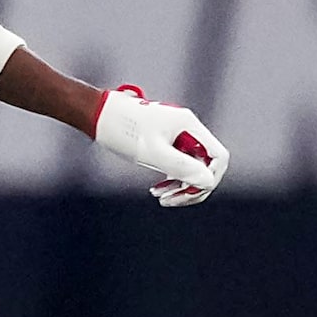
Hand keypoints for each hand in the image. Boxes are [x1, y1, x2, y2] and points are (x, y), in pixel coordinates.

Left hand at [92, 85, 227, 206]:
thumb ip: (182, 167)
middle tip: (170, 200)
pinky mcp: (166, 142)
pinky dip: (171, 180)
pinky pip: (179, 165)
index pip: (218, 156)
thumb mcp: (152, 152)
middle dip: (192, 187)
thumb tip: (207, 183)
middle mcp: (187, 129)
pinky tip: (156, 190)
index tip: (188, 191)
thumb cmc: (122, 129)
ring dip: (181, 186)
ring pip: (193, 168)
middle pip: (207, 165)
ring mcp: (177, 136)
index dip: (210, 178)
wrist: (98, 115)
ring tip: (159, 197)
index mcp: (189, 125)